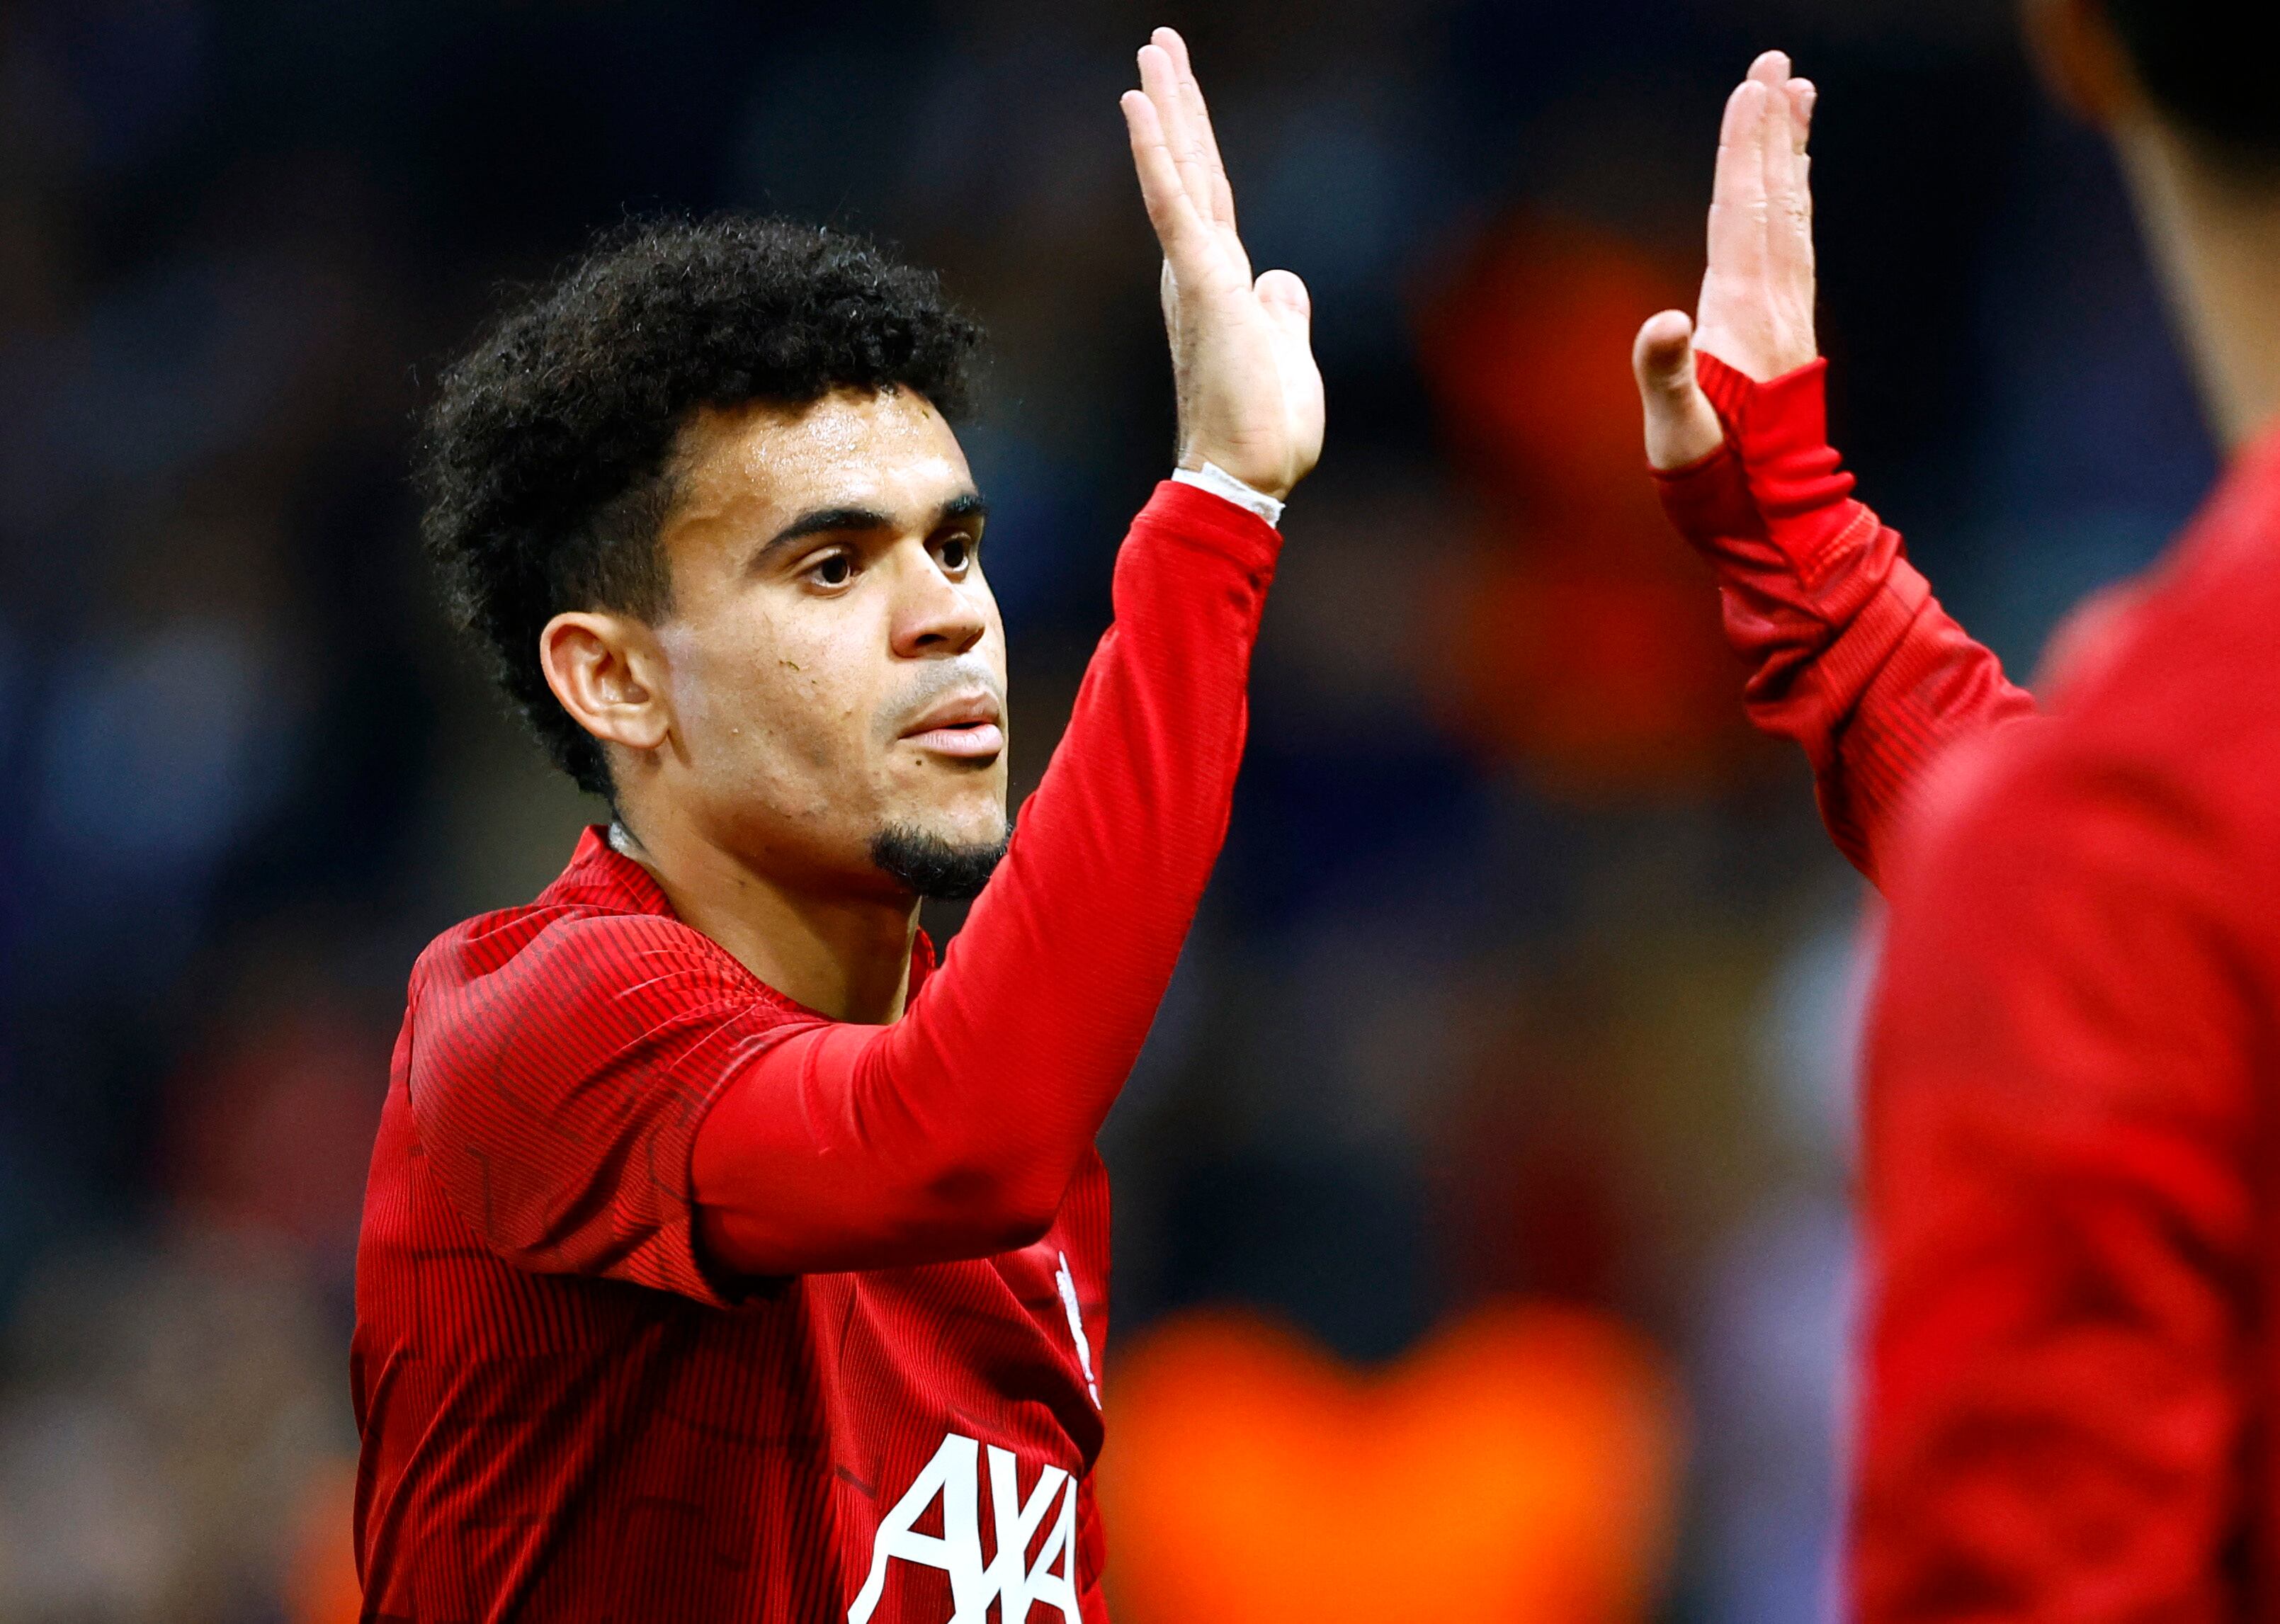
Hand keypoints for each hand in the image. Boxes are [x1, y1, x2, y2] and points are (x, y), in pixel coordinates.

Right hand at [1122, 28, 1323, 502]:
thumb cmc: (1264, 433)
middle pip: (1193, 170)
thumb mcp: (1287, 354)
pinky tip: (1141, 105)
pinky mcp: (1201, 284)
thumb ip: (1282, 311)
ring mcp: (1197, 275)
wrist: (1245, 478)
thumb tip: (1279, 278)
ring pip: (1182, 174)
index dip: (1198, 143)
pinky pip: (1174, 205)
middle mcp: (1199, 272)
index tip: (1178, 93)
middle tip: (1158, 45)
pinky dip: (1157, 153)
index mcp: (1220, 284)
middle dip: (1178, 105)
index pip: (1212, 197)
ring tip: (1152, 54)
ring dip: (1168, 110)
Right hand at [1634, 51, 1817, 469]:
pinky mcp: (1786, 328)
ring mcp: (1786, 314)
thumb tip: (1662, 322)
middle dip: (1771, 129)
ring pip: (1790, 213)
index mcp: (1741, 316)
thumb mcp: (1677, 436)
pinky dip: (1792, 197)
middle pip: (1773, 197)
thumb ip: (1665, 377)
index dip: (1743, 151)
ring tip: (1796, 96)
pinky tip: (1792, 177)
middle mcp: (1773, 304)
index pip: (1742, 214)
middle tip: (1777, 64)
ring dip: (1789, 152)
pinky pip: (1792, 242)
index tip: (1751, 90)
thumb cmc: (1715, 484)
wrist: (1773, 522)